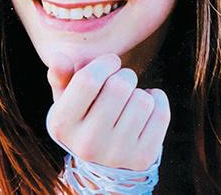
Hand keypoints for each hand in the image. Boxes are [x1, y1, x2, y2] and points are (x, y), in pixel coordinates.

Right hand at [46, 52, 169, 170]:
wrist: (102, 163)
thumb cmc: (83, 116)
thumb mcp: (66, 97)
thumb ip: (60, 75)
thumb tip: (59, 57)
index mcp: (62, 124)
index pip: (88, 80)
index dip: (105, 63)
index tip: (111, 61)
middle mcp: (87, 144)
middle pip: (119, 86)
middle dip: (125, 75)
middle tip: (121, 81)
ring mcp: (116, 154)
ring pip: (143, 100)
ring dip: (139, 91)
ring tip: (129, 100)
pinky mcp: (143, 159)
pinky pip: (161, 113)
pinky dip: (157, 101)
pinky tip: (145, 108)